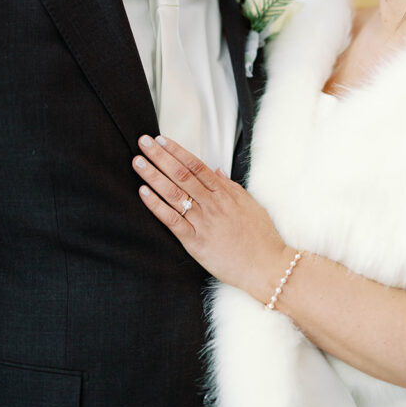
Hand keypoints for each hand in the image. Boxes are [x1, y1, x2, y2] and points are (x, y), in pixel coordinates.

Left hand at [133, 135, 290, 302]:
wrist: (267, 266)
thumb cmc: (261, 238)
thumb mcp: (250, 204)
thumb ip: (231, 186)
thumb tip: (217, 171)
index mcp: (225, 193)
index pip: (196, 165)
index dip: (177, 151)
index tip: (162, 140)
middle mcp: (212, 204)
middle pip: (181, 174)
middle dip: (160, 156)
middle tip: (144, 142)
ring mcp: (203, 222)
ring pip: (173, 193)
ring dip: (153, 176)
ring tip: (138, 162)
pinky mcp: (195, 242)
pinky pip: (172, 221)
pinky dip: (156, 206)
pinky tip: (144, 193)